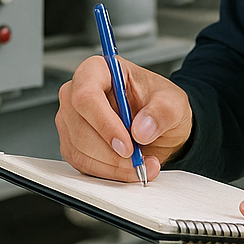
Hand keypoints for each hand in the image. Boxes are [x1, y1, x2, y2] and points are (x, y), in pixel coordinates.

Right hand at [56, 55, 192, 181]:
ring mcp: (71, 119)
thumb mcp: (172, 102)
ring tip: (140, 164)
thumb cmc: (158, 104)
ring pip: (79, 150)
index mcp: (98, 70)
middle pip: (80, 127)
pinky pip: (82, 164)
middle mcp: (77, 93)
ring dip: (112, 166)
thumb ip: (161, 111)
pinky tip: (127, 169)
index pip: (87, 95)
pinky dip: (107, 173)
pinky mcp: (72, 143)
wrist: (158, 125)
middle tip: (139, 160)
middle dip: (112, 152)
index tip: (127, 145)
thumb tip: (142, 129)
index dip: (104, 123)